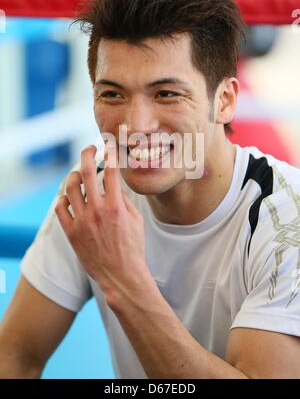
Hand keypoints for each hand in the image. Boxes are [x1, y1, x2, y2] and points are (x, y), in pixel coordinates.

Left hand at [55, 142, 147, 302]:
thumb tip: (115, 184)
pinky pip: (60, 208)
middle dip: (87, 154)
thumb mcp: (137, 220)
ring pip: (70, 188)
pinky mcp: (72, 233)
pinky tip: (69, 198)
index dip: (110, 153)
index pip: (111, 170)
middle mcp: (97, 211)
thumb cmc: (133, 247)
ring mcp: (82, 222)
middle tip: (89, 148)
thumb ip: (124, 199)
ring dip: (74, 176)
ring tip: (79, 174)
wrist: (121, 275)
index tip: (109, 144)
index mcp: (116, 206)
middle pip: (87, 172)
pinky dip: (64, 199)